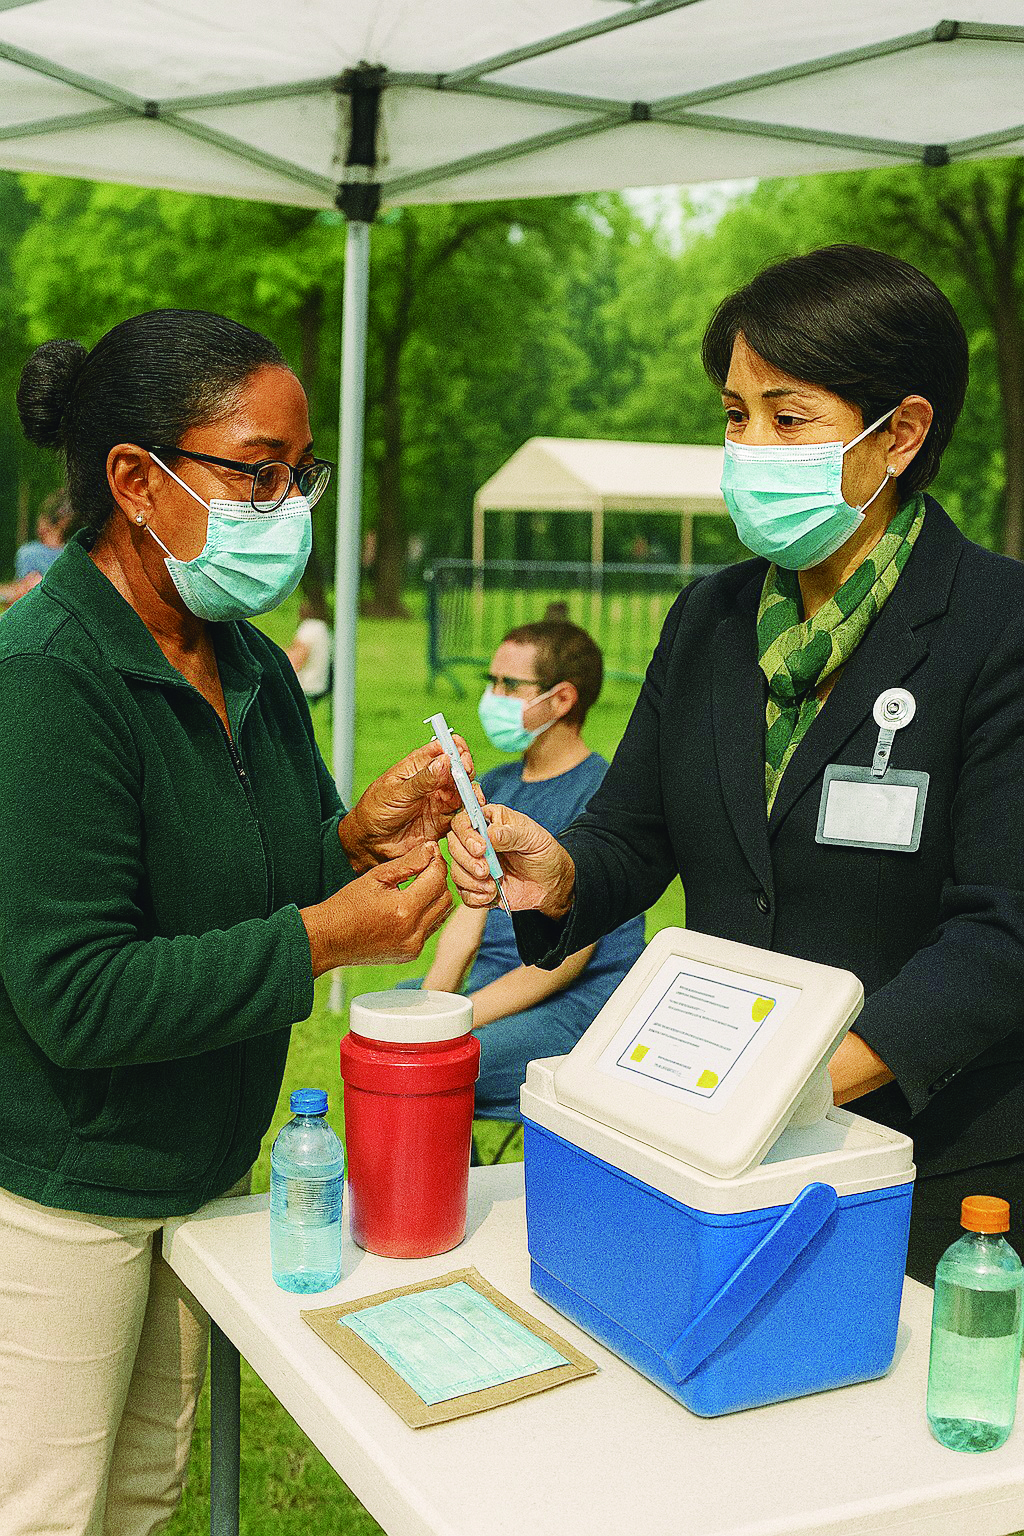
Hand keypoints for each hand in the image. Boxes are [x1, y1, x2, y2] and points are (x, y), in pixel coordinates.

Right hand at [301, 842, 451, 976]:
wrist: (328, 939)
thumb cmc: (347, 905)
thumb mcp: (376, 877)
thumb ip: (408, 862)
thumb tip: (431, 848)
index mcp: (403, 910)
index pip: (437, 879)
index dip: (437, 861)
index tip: (431, 851)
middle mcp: (413, 932)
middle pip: (446, 897)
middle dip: (438, 880)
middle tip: (425, 868)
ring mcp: (413, 946)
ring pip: (442, 914)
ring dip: (435, 897)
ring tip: (418, 886)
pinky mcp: (410, 954)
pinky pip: (430, 928)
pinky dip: (427, 914)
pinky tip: (411, 906)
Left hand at [339, 737, 475, 871]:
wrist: (371, 843)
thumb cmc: (376, 810)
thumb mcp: (396, 792)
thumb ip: (422, 780)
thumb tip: (444, 761)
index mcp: (418, 766)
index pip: (442, 749)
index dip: (454, 748)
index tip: (460, 752)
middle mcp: (432, 781)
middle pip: (458, 769)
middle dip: (466, 768)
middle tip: (466, 771)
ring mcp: (440, 800)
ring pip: (464, 790)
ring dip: (471, 790)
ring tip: (472, 793)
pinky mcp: (444, 820)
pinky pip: (463, 814)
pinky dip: (471, 811)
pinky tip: (472, 810)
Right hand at [447, 804, 575, 917]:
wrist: (552, 884)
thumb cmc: (544, 853)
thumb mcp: (533, 838)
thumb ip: (510, 834)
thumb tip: (488, 835)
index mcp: (490, 821)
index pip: (463, 821)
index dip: (466, 834)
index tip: (481, 848)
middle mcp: (477, 841)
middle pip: (453, 846)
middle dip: (467, 861)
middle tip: (486, 871)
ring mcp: (475, 864)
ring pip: (455, 871)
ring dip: (470, 881)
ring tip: (492, 886)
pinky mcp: (477, 886)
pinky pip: (463, 893)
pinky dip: (475, 897)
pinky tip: (491, 896)